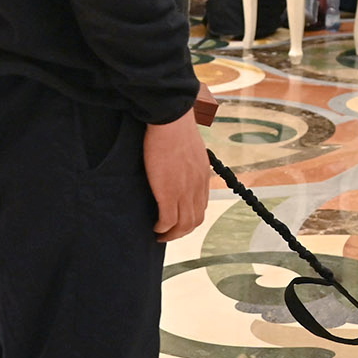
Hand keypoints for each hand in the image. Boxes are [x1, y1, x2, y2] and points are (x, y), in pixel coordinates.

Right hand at [143, 113, 211, 242]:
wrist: (171, 121)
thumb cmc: (175, 128)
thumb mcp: (189, 147)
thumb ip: (187, 160)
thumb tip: (179, 161)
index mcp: (202, 177)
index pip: (201, 206)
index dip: (189, 217)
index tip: (177, 221)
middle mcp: (197, 187)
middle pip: (195, 220)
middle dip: (181, 231)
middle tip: (167, 233)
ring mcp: (184, 191)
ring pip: (183, 224)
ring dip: (171, 234)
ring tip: (159, 235)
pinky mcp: (169, 192)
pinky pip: (168, 220)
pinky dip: (161, 228)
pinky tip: (154, 228)